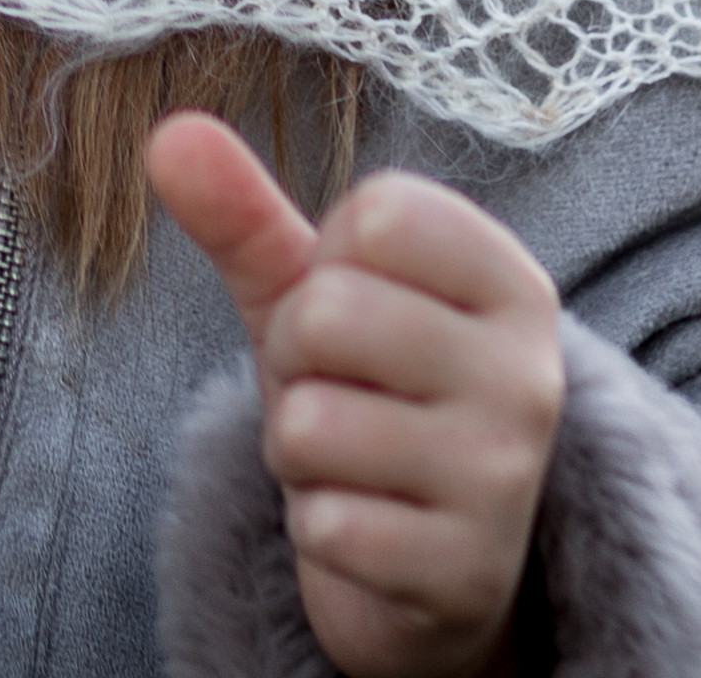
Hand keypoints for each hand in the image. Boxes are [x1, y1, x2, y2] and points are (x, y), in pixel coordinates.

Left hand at [149, 114, 563, 677]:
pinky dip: (317, 528)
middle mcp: (529, 374)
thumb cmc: (370, 397)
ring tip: (352, 462)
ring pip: (310, 424)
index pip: (376, 214)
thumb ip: (243, 211)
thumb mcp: (308, 294)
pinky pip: (322, 525)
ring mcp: (504, 478)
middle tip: (342, 395)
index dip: (325, 265)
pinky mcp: (463, 571)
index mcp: (513, 284)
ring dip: (298, 450)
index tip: (359, 312)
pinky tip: (367, 530)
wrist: (428, 565)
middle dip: (296, 360)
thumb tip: (171, 130)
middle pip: (329, 313)